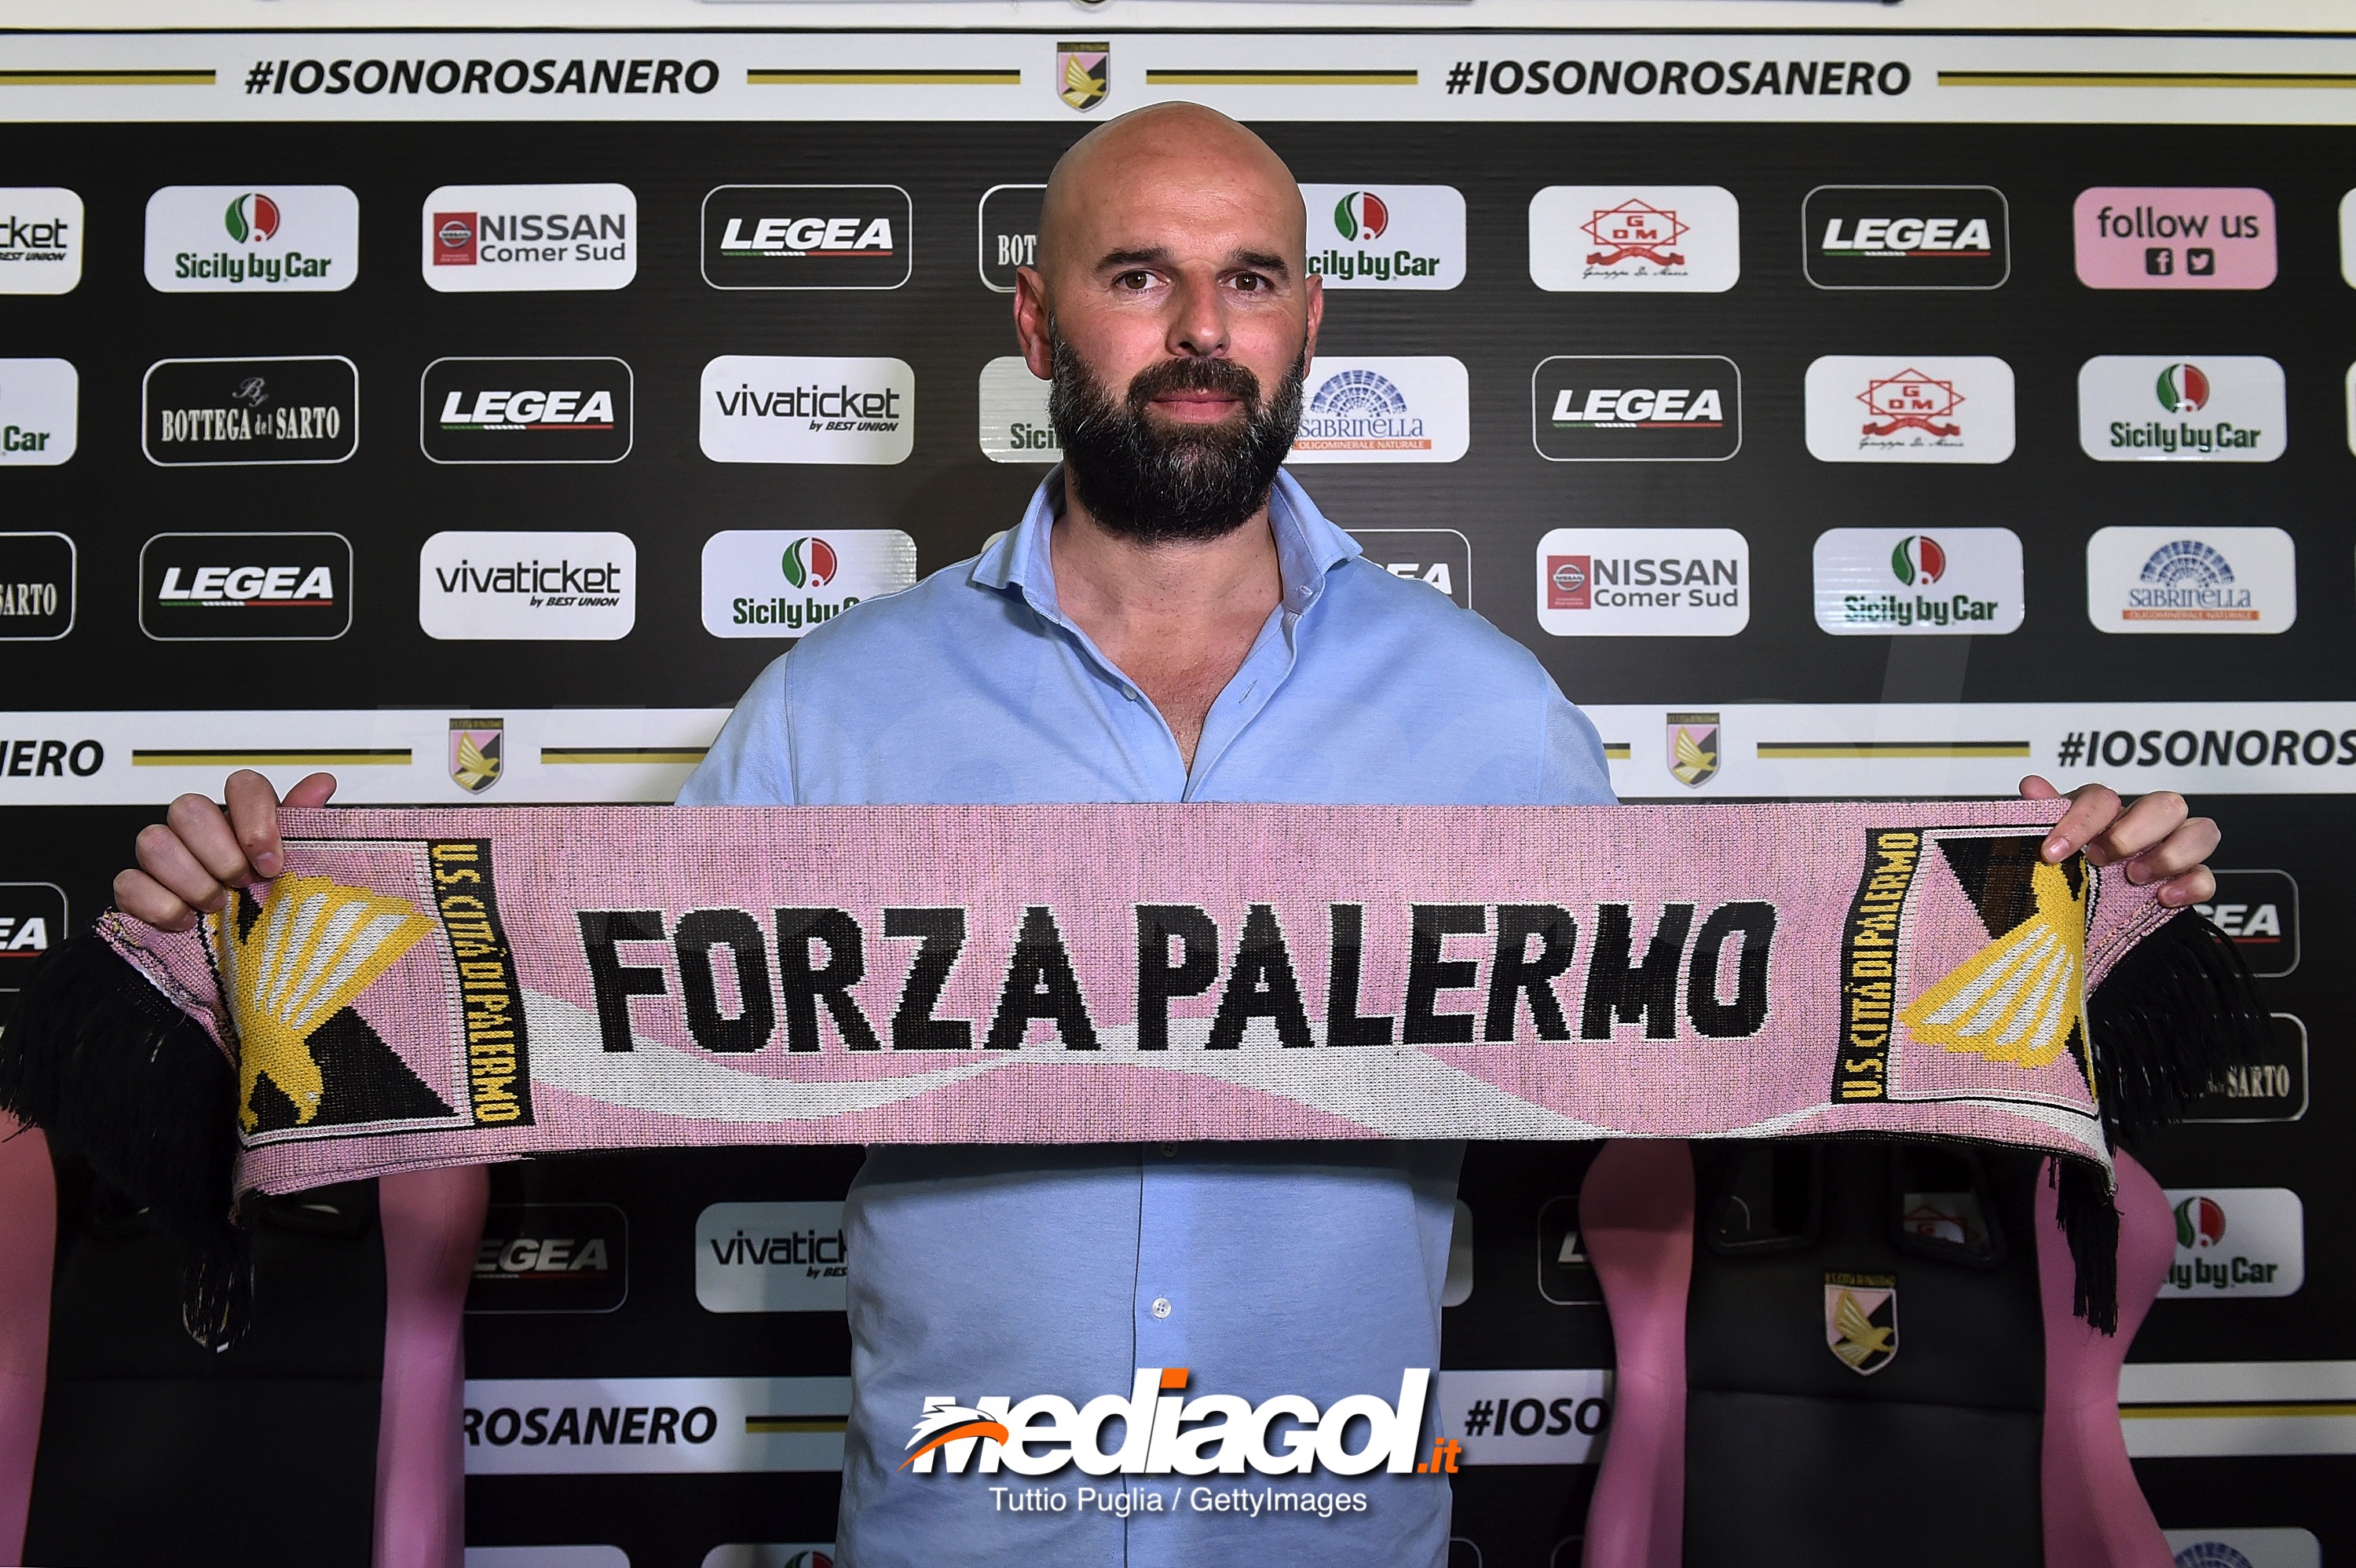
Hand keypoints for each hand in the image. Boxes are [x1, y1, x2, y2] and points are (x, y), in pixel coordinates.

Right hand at [114, 770, 337, 931]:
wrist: (248, 965)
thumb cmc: (274, 911)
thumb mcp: (301, 874)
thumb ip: (305, 827)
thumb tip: (322, 783)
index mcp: (243, 821)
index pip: (242, 786)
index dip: (256, 819)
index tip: (272, 863)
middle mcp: (200, 833)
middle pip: (188, 808)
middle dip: (220, 853)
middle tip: (242, 885)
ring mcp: (164, 859)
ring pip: (152, 841)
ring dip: (191, 880)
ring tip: (218, 906)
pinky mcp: (136, 891)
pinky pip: (128, 882)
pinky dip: (159, 906)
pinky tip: (187, 922)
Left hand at [2020, 775, 2216, 907]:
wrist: (2085, 912)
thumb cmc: (2073, 868)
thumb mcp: (2053, 844)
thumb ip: (2045, 816)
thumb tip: (2032, 785)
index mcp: (2108, 812)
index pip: (2102, 798)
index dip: (2078, 821)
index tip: (2053, 851)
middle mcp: (2147, 824)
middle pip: (2165, 804)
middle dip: (2133, 831)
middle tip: (2100, 858)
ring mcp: (2174, 850)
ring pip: (2201, 831)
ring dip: (2170, 854)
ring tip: (2134, 876)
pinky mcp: (2189, 880)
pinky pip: (2208, 876)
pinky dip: (2191, 885)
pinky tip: (2163, 897)